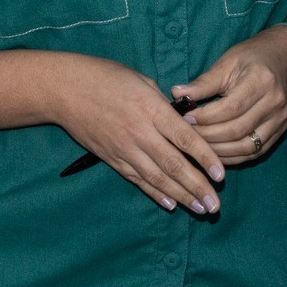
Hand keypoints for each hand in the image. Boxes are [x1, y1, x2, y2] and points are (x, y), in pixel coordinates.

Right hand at [52, 55, 225, 214]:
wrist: (65, 90)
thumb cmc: (105, 77)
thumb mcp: (142, 80)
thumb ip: (164, 103)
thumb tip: (184, 119)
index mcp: (151, 108)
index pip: (185, 138)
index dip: (205, 158)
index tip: (221, 175)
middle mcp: (140, 132)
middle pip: (174, 164)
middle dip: (198, 187)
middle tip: (215, 205)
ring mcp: (124, 148)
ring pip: (157, 178)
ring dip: (181, 196)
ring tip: (200, 209)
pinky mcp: (112, 158)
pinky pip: (137, 179)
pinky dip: (155, 193)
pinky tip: (171, 204)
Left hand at [171, 26, 286, 165]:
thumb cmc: (254, 56)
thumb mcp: (228, 61)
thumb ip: (204, 81)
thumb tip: (177, 94)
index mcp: (261, 81)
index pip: (230, 107)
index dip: (206, 117)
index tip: (186, 117)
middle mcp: (274, 103)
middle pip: (237, 130)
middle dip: (208, 136)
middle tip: (187, 134)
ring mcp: (279, 120)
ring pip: (246, 147)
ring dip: (219, 151)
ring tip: (198, 146)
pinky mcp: (279, 132)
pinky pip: (254, 152)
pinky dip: (233, 156)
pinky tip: (215, 153)